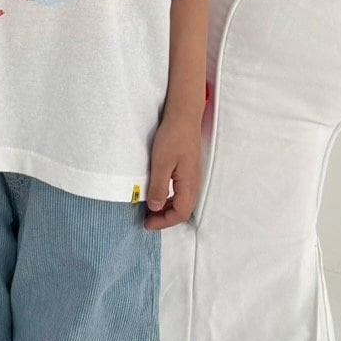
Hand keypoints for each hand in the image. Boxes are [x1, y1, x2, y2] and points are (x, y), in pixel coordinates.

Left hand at [143, 110, 202, 230]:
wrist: (183, 116)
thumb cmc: (173, 137)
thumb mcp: (161, 163)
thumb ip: (158, 187)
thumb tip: (154, 208)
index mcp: (189, 184)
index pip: (180, 213)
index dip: (164, 223)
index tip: (147, 224)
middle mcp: (194, 183)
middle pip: (182, 210)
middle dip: (165, 218)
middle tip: (147, 220)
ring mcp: (192, 176)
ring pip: (182, 201)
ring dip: (167, 209)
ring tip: (150, 210)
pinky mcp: (187, 170)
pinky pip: (180, 192)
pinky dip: (169, 198)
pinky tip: (157, 194)